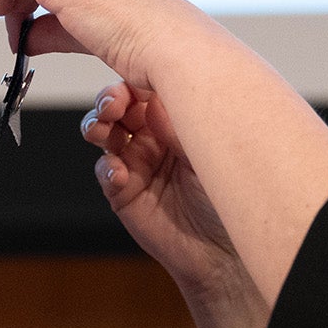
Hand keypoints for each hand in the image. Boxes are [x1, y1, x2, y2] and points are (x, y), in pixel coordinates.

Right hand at [82, 82, 248, 298]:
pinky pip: (105, 171)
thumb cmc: (230, 192)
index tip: (126, 79)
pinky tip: (119, 173)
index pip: (145, 85)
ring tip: (103, 131)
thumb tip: (152, 89)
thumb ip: (176, 119)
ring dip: (98, 127)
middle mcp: (155, 135)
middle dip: (109, 101)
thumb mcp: (209, 144)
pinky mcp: (124, 191)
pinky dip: (107, 168)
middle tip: (112, 107)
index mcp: (177, 115)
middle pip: (118, 105)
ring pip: (104, 132)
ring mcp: (138, 161)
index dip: (131, 79)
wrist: (223, 248)